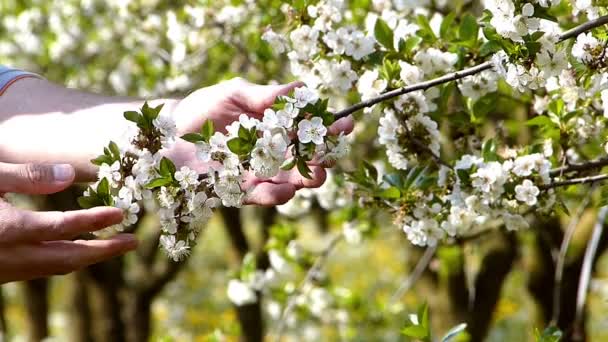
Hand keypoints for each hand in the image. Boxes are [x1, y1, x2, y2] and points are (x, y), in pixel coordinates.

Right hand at [0, 162, 137, 282]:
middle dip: (103, 251)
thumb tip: (69, 173)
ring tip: (115, 245)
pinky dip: (66, 258)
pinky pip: (40, 269)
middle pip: (66, 258)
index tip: (120, 214)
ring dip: (87, 256)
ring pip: (54, 267)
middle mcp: (10, 256)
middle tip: (133, 241)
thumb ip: (28, 176)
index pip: (61, 227)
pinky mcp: (1, 272)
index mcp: (9, 229)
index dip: (93, 220)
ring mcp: (5, 268)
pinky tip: (81, 249)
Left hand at [168, 78, 353, 205]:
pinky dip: (278, 195)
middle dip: (325, 155)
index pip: (310, 127)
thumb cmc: (202, 110)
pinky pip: (265, 196)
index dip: (329, 126)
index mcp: (277, 126)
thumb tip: (301, 88)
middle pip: (309, 157)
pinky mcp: (242, 191)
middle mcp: (274, 151)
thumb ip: (265, 96)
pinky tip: (288, 189)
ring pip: (294, 180)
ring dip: (309, 178)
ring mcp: (260, 172)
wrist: (166, 137)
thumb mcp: (234, 94)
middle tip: (332, 151)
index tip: (344, 123)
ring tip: (318, 174)